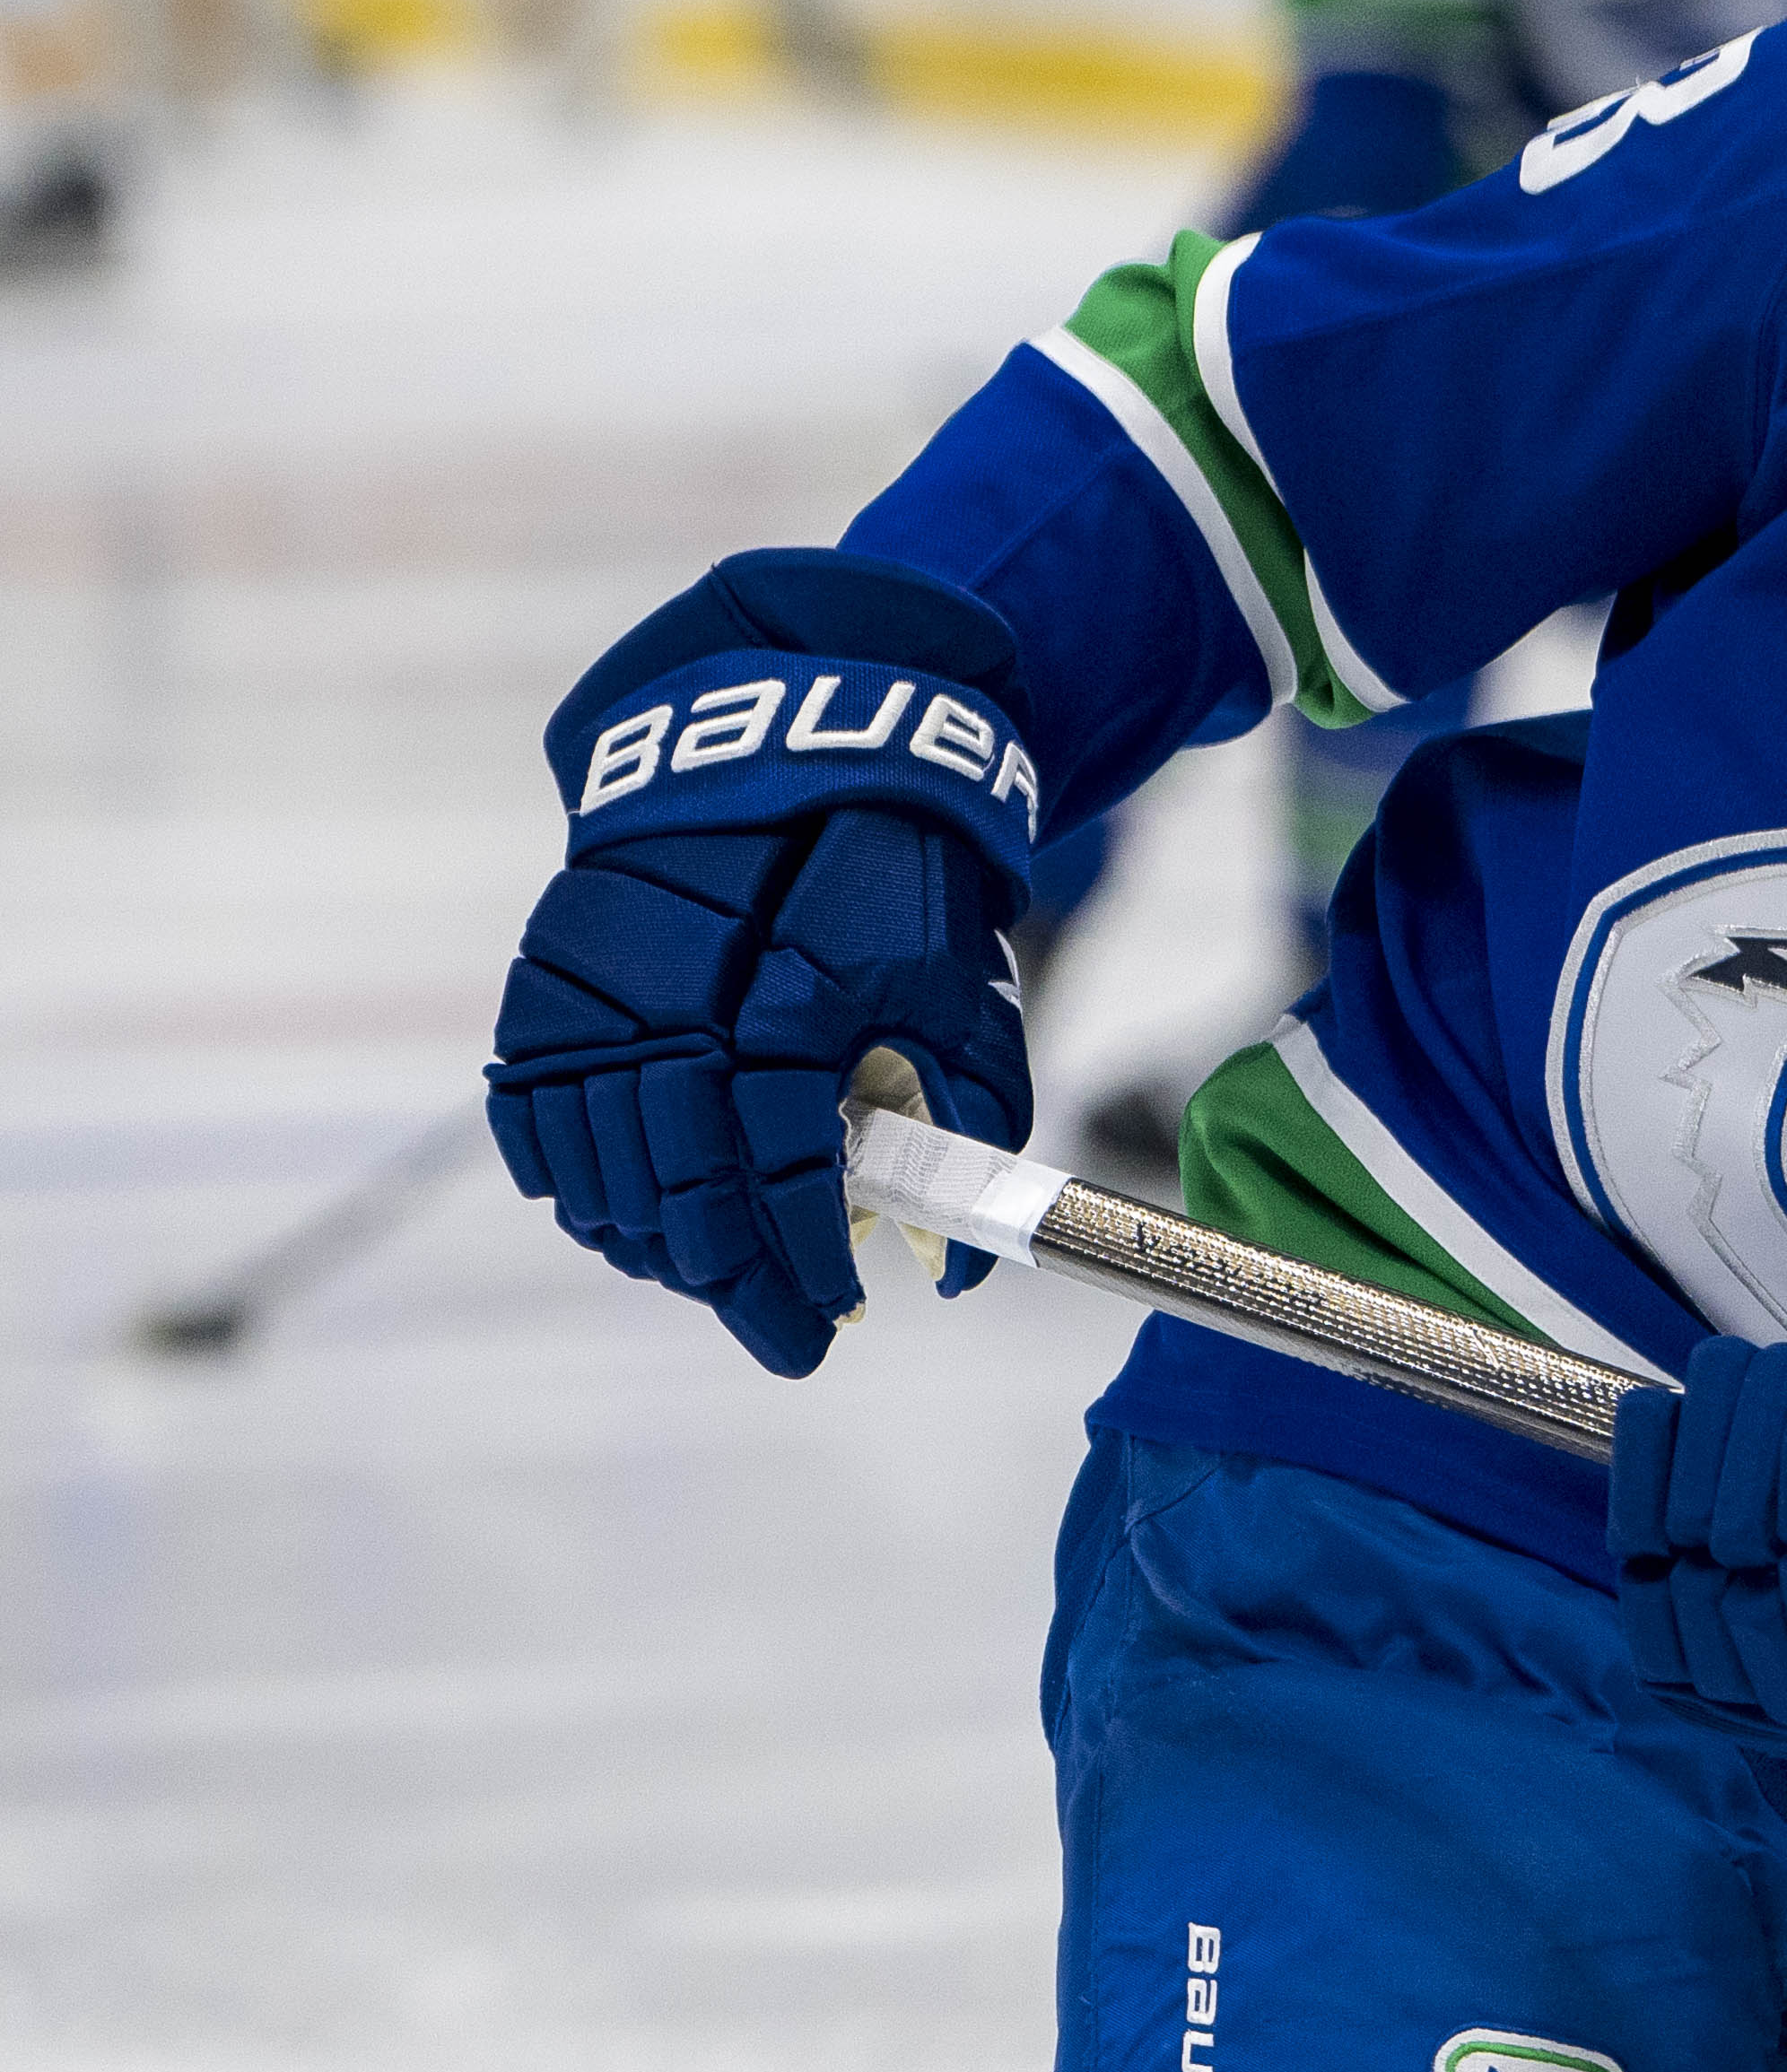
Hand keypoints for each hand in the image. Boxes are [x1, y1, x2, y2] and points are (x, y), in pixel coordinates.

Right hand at [486, 550, 1042, 1376]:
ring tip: (715, 1283)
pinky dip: (572, 1180)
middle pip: (680, 1189)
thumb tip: (969, 1263)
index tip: (833, 1318)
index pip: (778, 1173)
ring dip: (654, 1247)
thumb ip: (968, 1116)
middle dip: (734, 1285)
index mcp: (786, 998)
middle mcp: (675, 1000)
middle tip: (786, 1337)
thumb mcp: (963, 982)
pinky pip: (532, 1109)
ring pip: (597, 1165)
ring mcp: (595, 991)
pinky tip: (622, 1222)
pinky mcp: (545, 979)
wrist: (794, 733)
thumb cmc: (900, 870)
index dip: (800, 1262)